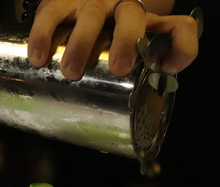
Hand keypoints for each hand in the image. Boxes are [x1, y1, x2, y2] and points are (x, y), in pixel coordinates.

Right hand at [27, 0, 198, 80]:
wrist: (72, 6)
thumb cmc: (102, 43)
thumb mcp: (121, 59)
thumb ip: (120, 90)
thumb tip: (106, 141)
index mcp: (147, 27)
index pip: (179, 29)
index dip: (181, 48)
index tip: (168, 69)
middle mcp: (123, 9)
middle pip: (133, 16)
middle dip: (126, 42)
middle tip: (117, 69)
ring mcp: (91, 3)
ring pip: (91, 16)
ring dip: (81, 43)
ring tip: (71, 72)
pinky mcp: (60, 1)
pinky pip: (51, 14)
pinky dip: (43, 35)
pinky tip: (38, 58)